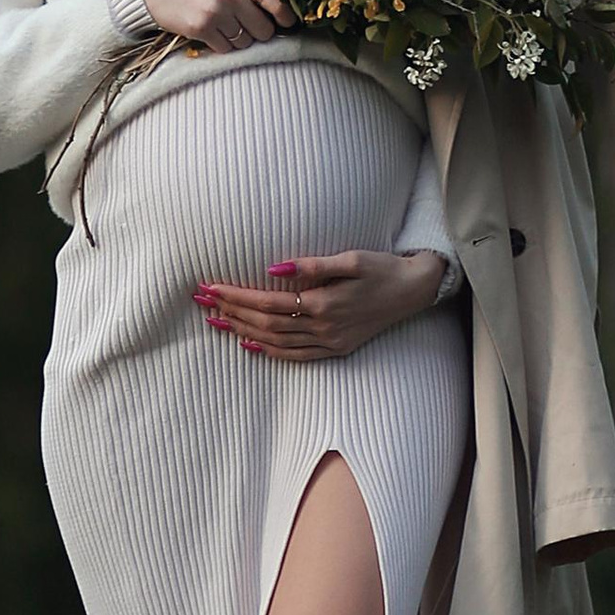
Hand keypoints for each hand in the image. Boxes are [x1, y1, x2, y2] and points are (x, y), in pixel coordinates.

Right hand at [137, 0, 293, 54]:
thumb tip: (280, 14)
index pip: (277, 2)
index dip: (284, 18)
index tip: (285, 25)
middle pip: (264, 30)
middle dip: (258, 33)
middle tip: (245, 28)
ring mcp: (217, 11)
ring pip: (245, 42)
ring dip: (238, 40)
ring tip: (223, 27)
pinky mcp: (202, 27)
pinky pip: (226, 48)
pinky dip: (222, 45)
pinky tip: (212, 33)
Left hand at [193, 248, 450, 360]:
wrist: (413, 291)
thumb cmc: (381, 268)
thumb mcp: (351, 258)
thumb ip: (313, 265)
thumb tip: (273, 268)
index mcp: (323, 304)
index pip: (267, 302)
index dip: (236, 296)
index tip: (210, 287)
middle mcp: (323, 328)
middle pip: (265, 323)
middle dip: (231, 312)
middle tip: (201, 301)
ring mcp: (329, 342)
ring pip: (276, 341)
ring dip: (242, 331)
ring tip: (215, 321)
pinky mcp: (335, 349)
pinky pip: (295, 356)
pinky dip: (269, 351)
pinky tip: (249, 344)